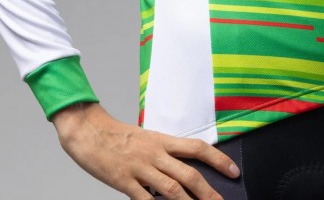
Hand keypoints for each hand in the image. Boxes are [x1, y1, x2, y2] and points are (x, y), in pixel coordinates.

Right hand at [51, 102, 240, 198]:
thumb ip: (163, 154)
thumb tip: (180, 172)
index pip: (197, 148)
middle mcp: (155, 153)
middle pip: (188, 174)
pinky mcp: (124, 181)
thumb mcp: (145, 139)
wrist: (89, 131)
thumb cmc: (117, 136)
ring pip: (171, 189)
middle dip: (208, 192)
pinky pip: (144, 199)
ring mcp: (140, 168)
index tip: (233, 171)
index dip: (218, 159)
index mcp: (162, 140)